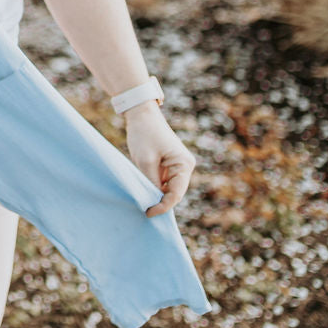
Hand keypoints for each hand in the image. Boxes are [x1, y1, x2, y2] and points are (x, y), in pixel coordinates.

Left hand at [123, 100, 195, 215]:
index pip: (176, 194)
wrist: (141, 114)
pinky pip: (164, 181)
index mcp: (184, 165)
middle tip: (143, 210)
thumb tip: (154, 201)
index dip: (163, 207)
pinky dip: (155, 187)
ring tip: (142, 201)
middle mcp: (185, 166)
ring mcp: (178, 165)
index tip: (148, 213)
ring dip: (157, 194)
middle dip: (160, 202)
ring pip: (169, 188)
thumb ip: (152, 183)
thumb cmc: (144, 135)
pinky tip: (144, 190)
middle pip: (174, 193)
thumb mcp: (145, 162)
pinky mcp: (170, 164)